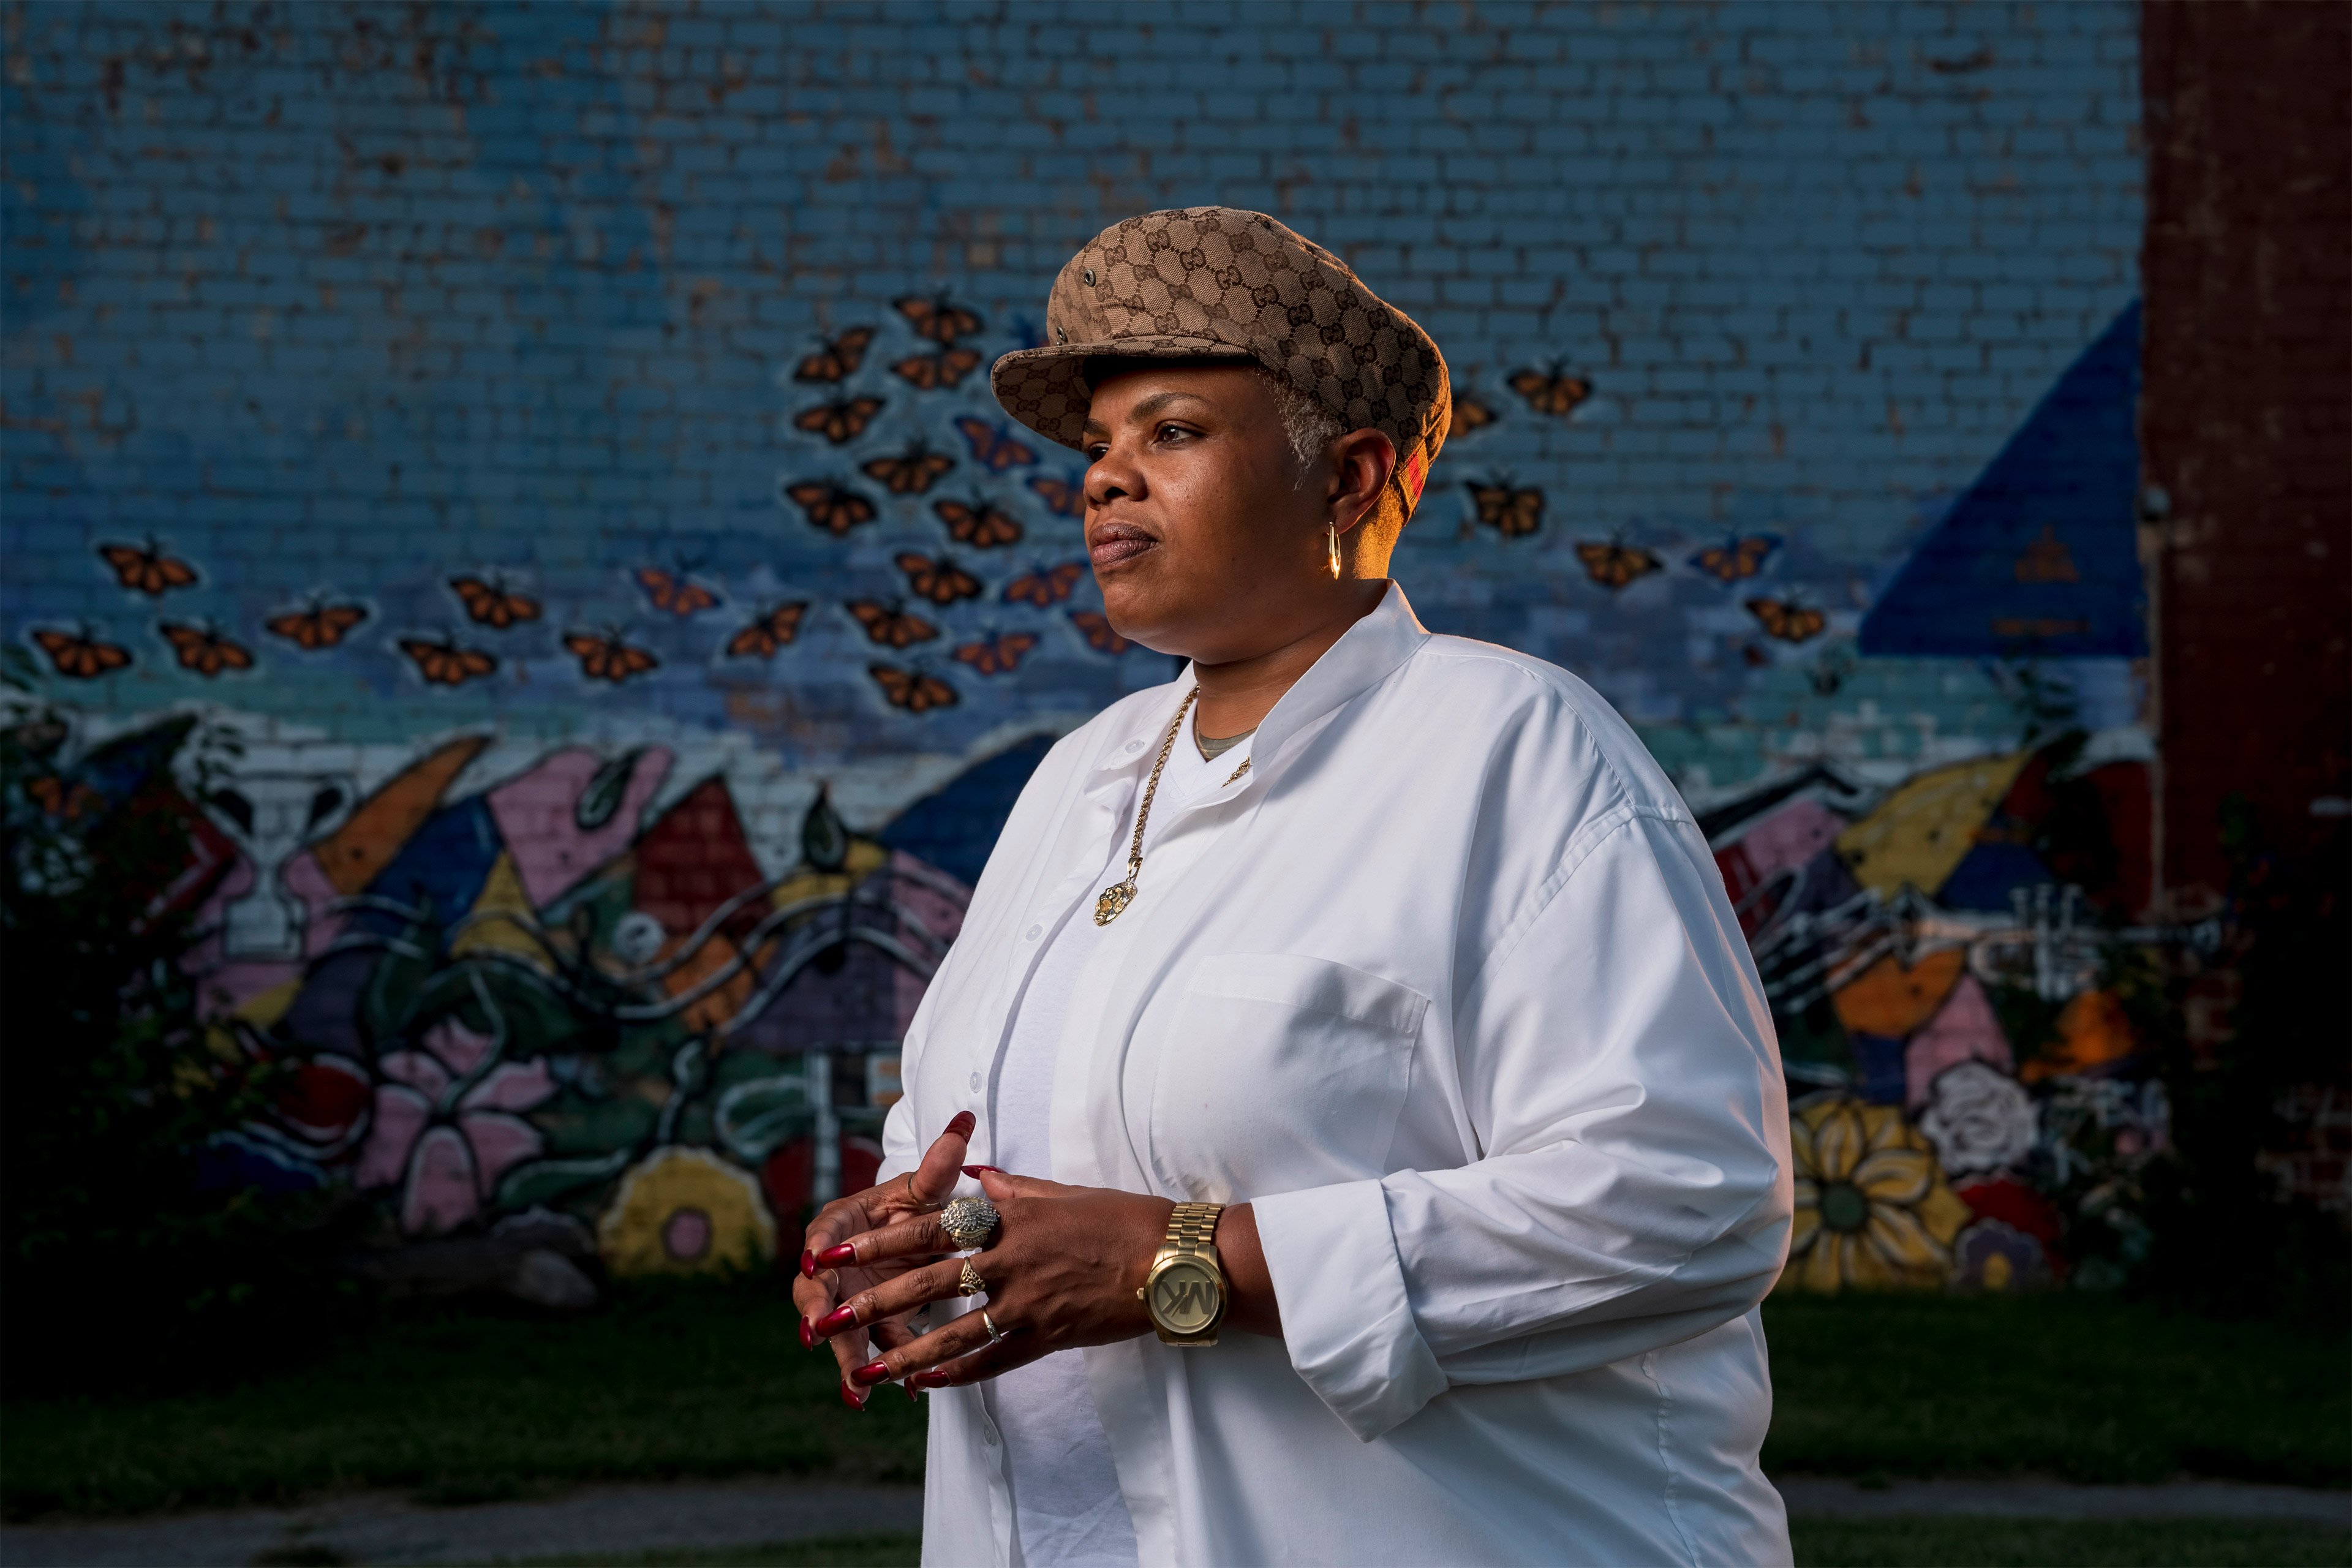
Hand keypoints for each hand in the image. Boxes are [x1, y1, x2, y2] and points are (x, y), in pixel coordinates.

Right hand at [791, 1111, 973, 1406]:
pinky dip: (869, 1373)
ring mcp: (845, 1297)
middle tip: (816, 1331)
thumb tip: (964, 1121)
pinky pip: (865, 1349)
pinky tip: (876, 1398)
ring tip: (852, 1385)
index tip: (812, 1262)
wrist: (917, 1238)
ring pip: (838, 1328)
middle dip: (817, 1312)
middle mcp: (834, 1262)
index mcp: (844, 1223)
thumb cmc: (915, 1207)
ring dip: (842, 1356)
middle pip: (818, 1288)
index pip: (824, 1231)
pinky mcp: (863, 1324)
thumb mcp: (925, 1190)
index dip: (816, 1246)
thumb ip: (939, 1165)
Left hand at [813, 1168, 1174, 1391]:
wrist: (1174, 1260)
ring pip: (954, 1331)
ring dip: (905, 1353)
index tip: (837, 1250)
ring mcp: (1029, 1302)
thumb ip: (1014, 1189)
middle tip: (825, 1318)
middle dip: (872, 1302)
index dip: (880, 1240)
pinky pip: (995, 1361)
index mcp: (1013, 1217)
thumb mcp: (1065, 1192)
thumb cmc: (1126, 1218)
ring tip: (864, 1371)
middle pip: (929, 1281)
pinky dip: (960, 1374)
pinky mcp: (1049, 1337)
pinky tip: (928, 1385)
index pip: (932, 1227)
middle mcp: (1013, 1259)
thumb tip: (977, 1177)